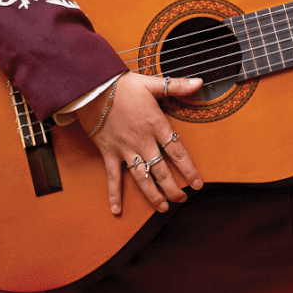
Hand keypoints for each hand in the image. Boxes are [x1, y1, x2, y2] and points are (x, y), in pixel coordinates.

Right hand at [75, 74, 208, 216]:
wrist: (92, 88)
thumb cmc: (121, 85)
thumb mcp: (151, 83)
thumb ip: (176, 86)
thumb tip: (200, 82)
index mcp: (156, 125)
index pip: (177, 152)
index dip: (189, 170)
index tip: (197, 184)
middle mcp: (143, 141)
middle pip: (162, 171)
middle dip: (174, 188)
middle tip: (182, 199)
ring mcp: (125, 149)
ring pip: (142, 178)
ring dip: (154, 195)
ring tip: (163, 207)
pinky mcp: (109, 153)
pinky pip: (113, 177)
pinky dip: (114, 194)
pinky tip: (117, 210)